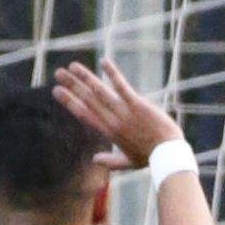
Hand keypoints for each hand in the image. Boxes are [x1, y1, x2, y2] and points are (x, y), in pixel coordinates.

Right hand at [51, 56, 178, 172]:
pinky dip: (112, 73)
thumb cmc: (150, 157)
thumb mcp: (128, 162)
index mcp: (108, 132)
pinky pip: (121, 86)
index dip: (69, 102)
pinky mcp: (137, 104)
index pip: (84, 114)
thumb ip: (111, 162)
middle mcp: (112, 121)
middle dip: (71, 85)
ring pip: (99, 91)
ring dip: (85, 77)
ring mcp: (124, 112)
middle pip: (87, 100)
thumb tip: (95, 160)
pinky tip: (103, 61)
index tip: (57, 92)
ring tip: (72, 66)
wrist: (167, 153)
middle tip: (58, 73)